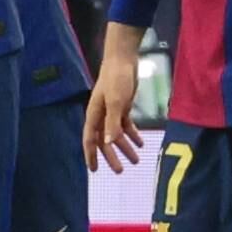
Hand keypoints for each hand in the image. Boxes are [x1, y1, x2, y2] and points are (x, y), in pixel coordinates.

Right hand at [81, 52, 142, 172]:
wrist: (123, 60)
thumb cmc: (116, 79)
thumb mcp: (116, 102)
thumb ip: (112, 123)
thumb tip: (109, 143)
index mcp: (94, 115)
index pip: (90, 139)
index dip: (91, 155)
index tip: (94, 170)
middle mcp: (101, 116)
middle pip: (104, 141)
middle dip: (111, 156)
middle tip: (120, 171)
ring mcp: (111, 111)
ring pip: (116, 134)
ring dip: (125, 147)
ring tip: (136, 161)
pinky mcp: (122, 107)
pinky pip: (125, 125)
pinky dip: (132, 135)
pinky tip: (141, 143)